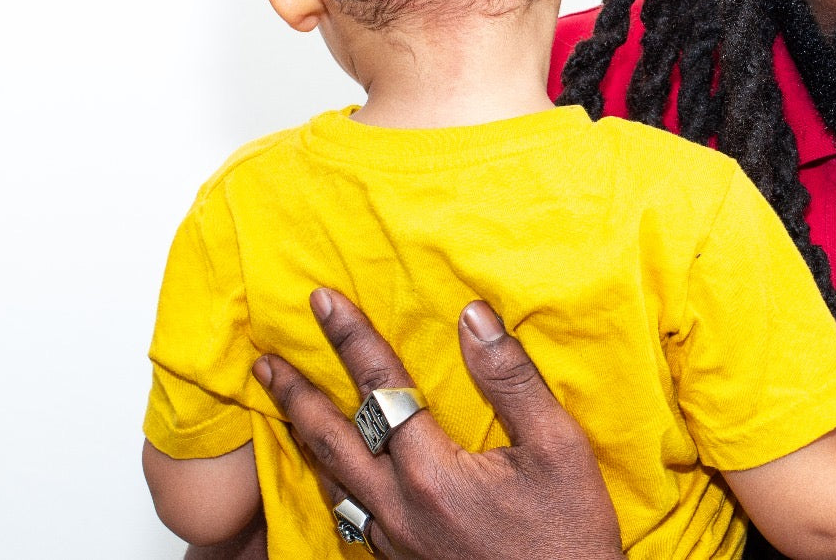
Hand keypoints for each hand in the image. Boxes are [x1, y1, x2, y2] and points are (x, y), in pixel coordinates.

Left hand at [255, 288, 623, 559]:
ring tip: (286, 411)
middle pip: (331, 440)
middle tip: (265, 362)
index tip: (323, 301)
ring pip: (332, 484)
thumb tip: (474, 317)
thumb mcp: (559, 448)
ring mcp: (395, 542)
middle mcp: (400, 509)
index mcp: (434, 474)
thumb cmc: (569, 534)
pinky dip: (332, 483)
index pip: (381, 388)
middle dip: (296, 395)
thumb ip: (512, 380)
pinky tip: (337, 474)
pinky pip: (350, 517)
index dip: (351, 338)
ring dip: (305, 439)